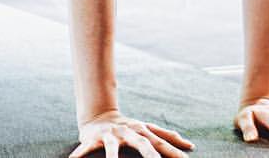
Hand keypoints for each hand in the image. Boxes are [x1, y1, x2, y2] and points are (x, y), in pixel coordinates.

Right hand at [70, 110, 195, 157]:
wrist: (100, 114)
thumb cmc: (129, 128)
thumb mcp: (147, 130)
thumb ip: (167, 137)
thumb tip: (189, 145)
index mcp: (142, 132)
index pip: (161, 143)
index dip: (173, 153)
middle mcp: (128, 132)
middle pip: (142, 144)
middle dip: (151, 155)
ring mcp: (111, 135)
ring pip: (112, 148)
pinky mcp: (93, 138)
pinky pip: (86, 148)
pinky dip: (79, 155)